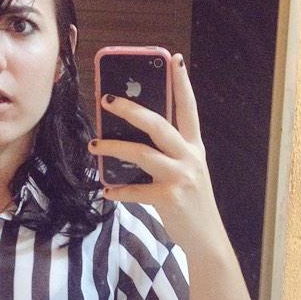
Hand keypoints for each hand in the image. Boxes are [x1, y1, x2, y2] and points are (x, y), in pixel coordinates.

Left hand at [90, 53, 260, 299]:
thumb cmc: (191, 204)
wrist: (206, 240)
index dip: (182, 84)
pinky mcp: (169, 199)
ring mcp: (180, 178)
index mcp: (194, 148)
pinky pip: (135, 191)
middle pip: (159, 124)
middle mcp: (190, 158)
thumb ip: (170, 154)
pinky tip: (105, 190)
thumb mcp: (188, 172)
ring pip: (142, 153)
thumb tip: (135, 137)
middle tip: (107, 99)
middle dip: (131, 109)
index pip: (189, 109)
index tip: (174, 59)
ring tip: (94, 144)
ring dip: (114, 147)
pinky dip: (118, 191)